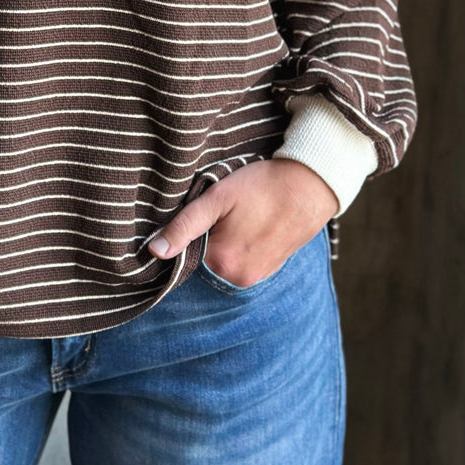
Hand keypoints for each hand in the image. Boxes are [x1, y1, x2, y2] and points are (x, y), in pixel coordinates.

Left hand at [148, 158, 337, 287]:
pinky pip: (241, 262)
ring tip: (235, 217)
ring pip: (223, 262)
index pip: (184, 257)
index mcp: (222, 263)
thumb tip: (154, 252)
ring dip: (222, 243)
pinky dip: (238, 247)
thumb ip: (184, 226)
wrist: (310, 186)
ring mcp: (257, 277)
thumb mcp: (217, 198)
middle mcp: (239, 279)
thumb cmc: (262, 186)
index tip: (194, 215)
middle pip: (204, 261)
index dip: (183, 235)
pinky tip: (247, 225)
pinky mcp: (270, 269)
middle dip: (204, 239)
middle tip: (219, 212)